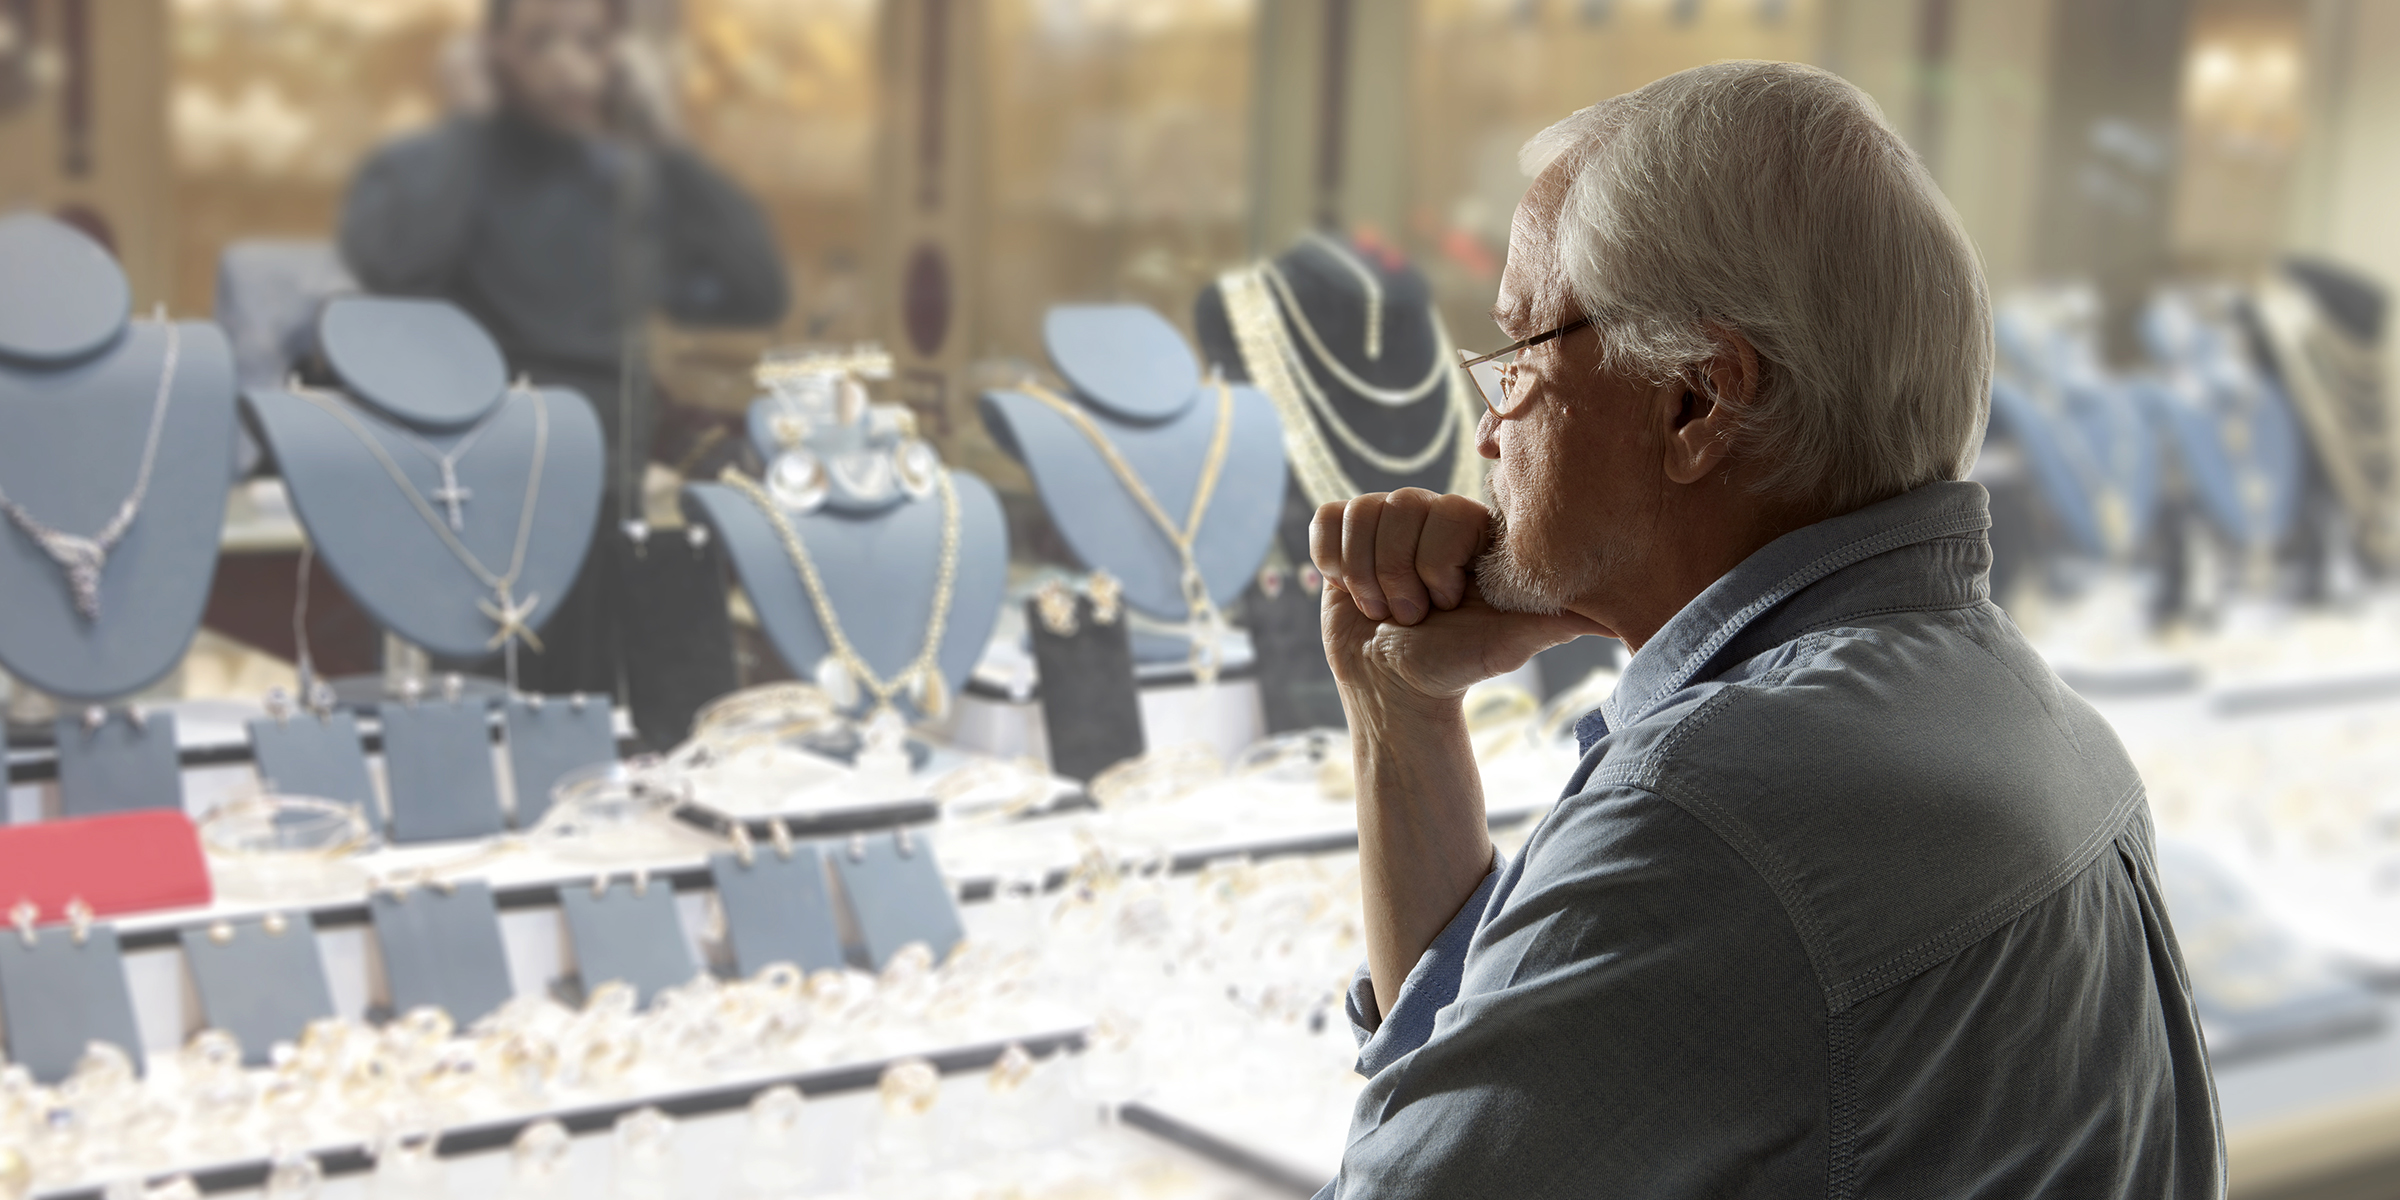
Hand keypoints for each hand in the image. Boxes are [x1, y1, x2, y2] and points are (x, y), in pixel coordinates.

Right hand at [1310, 490, 1607, 712]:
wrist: (1398, 691)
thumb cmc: (1461, 666)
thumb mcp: (1516, 637)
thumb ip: (1567, 615)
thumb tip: (1629, 610)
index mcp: (1471, 527)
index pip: (1445, 510)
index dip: (1437, 562)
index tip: (1449, 603)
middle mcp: (1429, 516)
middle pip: (1399, 506)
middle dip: (1401, 576)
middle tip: (1415, 615)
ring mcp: (1383, 524)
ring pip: (1362, 514)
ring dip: (1367, 577)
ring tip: (1385, 609)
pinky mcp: (1342, 537)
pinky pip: (1326, 518)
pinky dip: (1332, 561)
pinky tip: (1350, 590)